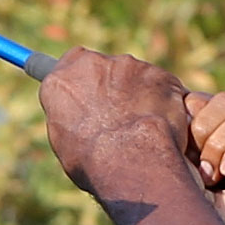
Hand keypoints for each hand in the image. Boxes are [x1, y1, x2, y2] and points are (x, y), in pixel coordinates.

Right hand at [39, 49, 192, 195]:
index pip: (71, 62)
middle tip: (117, 116)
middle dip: (112, 86)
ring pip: (136, 76)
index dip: (84, 77)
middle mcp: (93, 65)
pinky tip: (161, 127)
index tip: (89, 89)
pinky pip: (163, 87)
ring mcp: (129, 67)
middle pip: (105, 68)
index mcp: (61, 81)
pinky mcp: (160, 76)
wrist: (131, 162)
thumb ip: (71, 115)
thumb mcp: (65, 141)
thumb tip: (80, 117)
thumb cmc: (92, 162)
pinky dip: (163, 102)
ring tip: (140, 129)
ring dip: (138, 95)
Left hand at [184, 91, 224, 224]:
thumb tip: (183, 94)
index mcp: (199, 134)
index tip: (179, 139)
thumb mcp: (166, 152)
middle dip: (207, 129)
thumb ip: (176, 120)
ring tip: (212, 175)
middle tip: (197, 163)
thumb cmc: (172, 200)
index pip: (203, 98)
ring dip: (223, 144)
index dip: (192, 112)